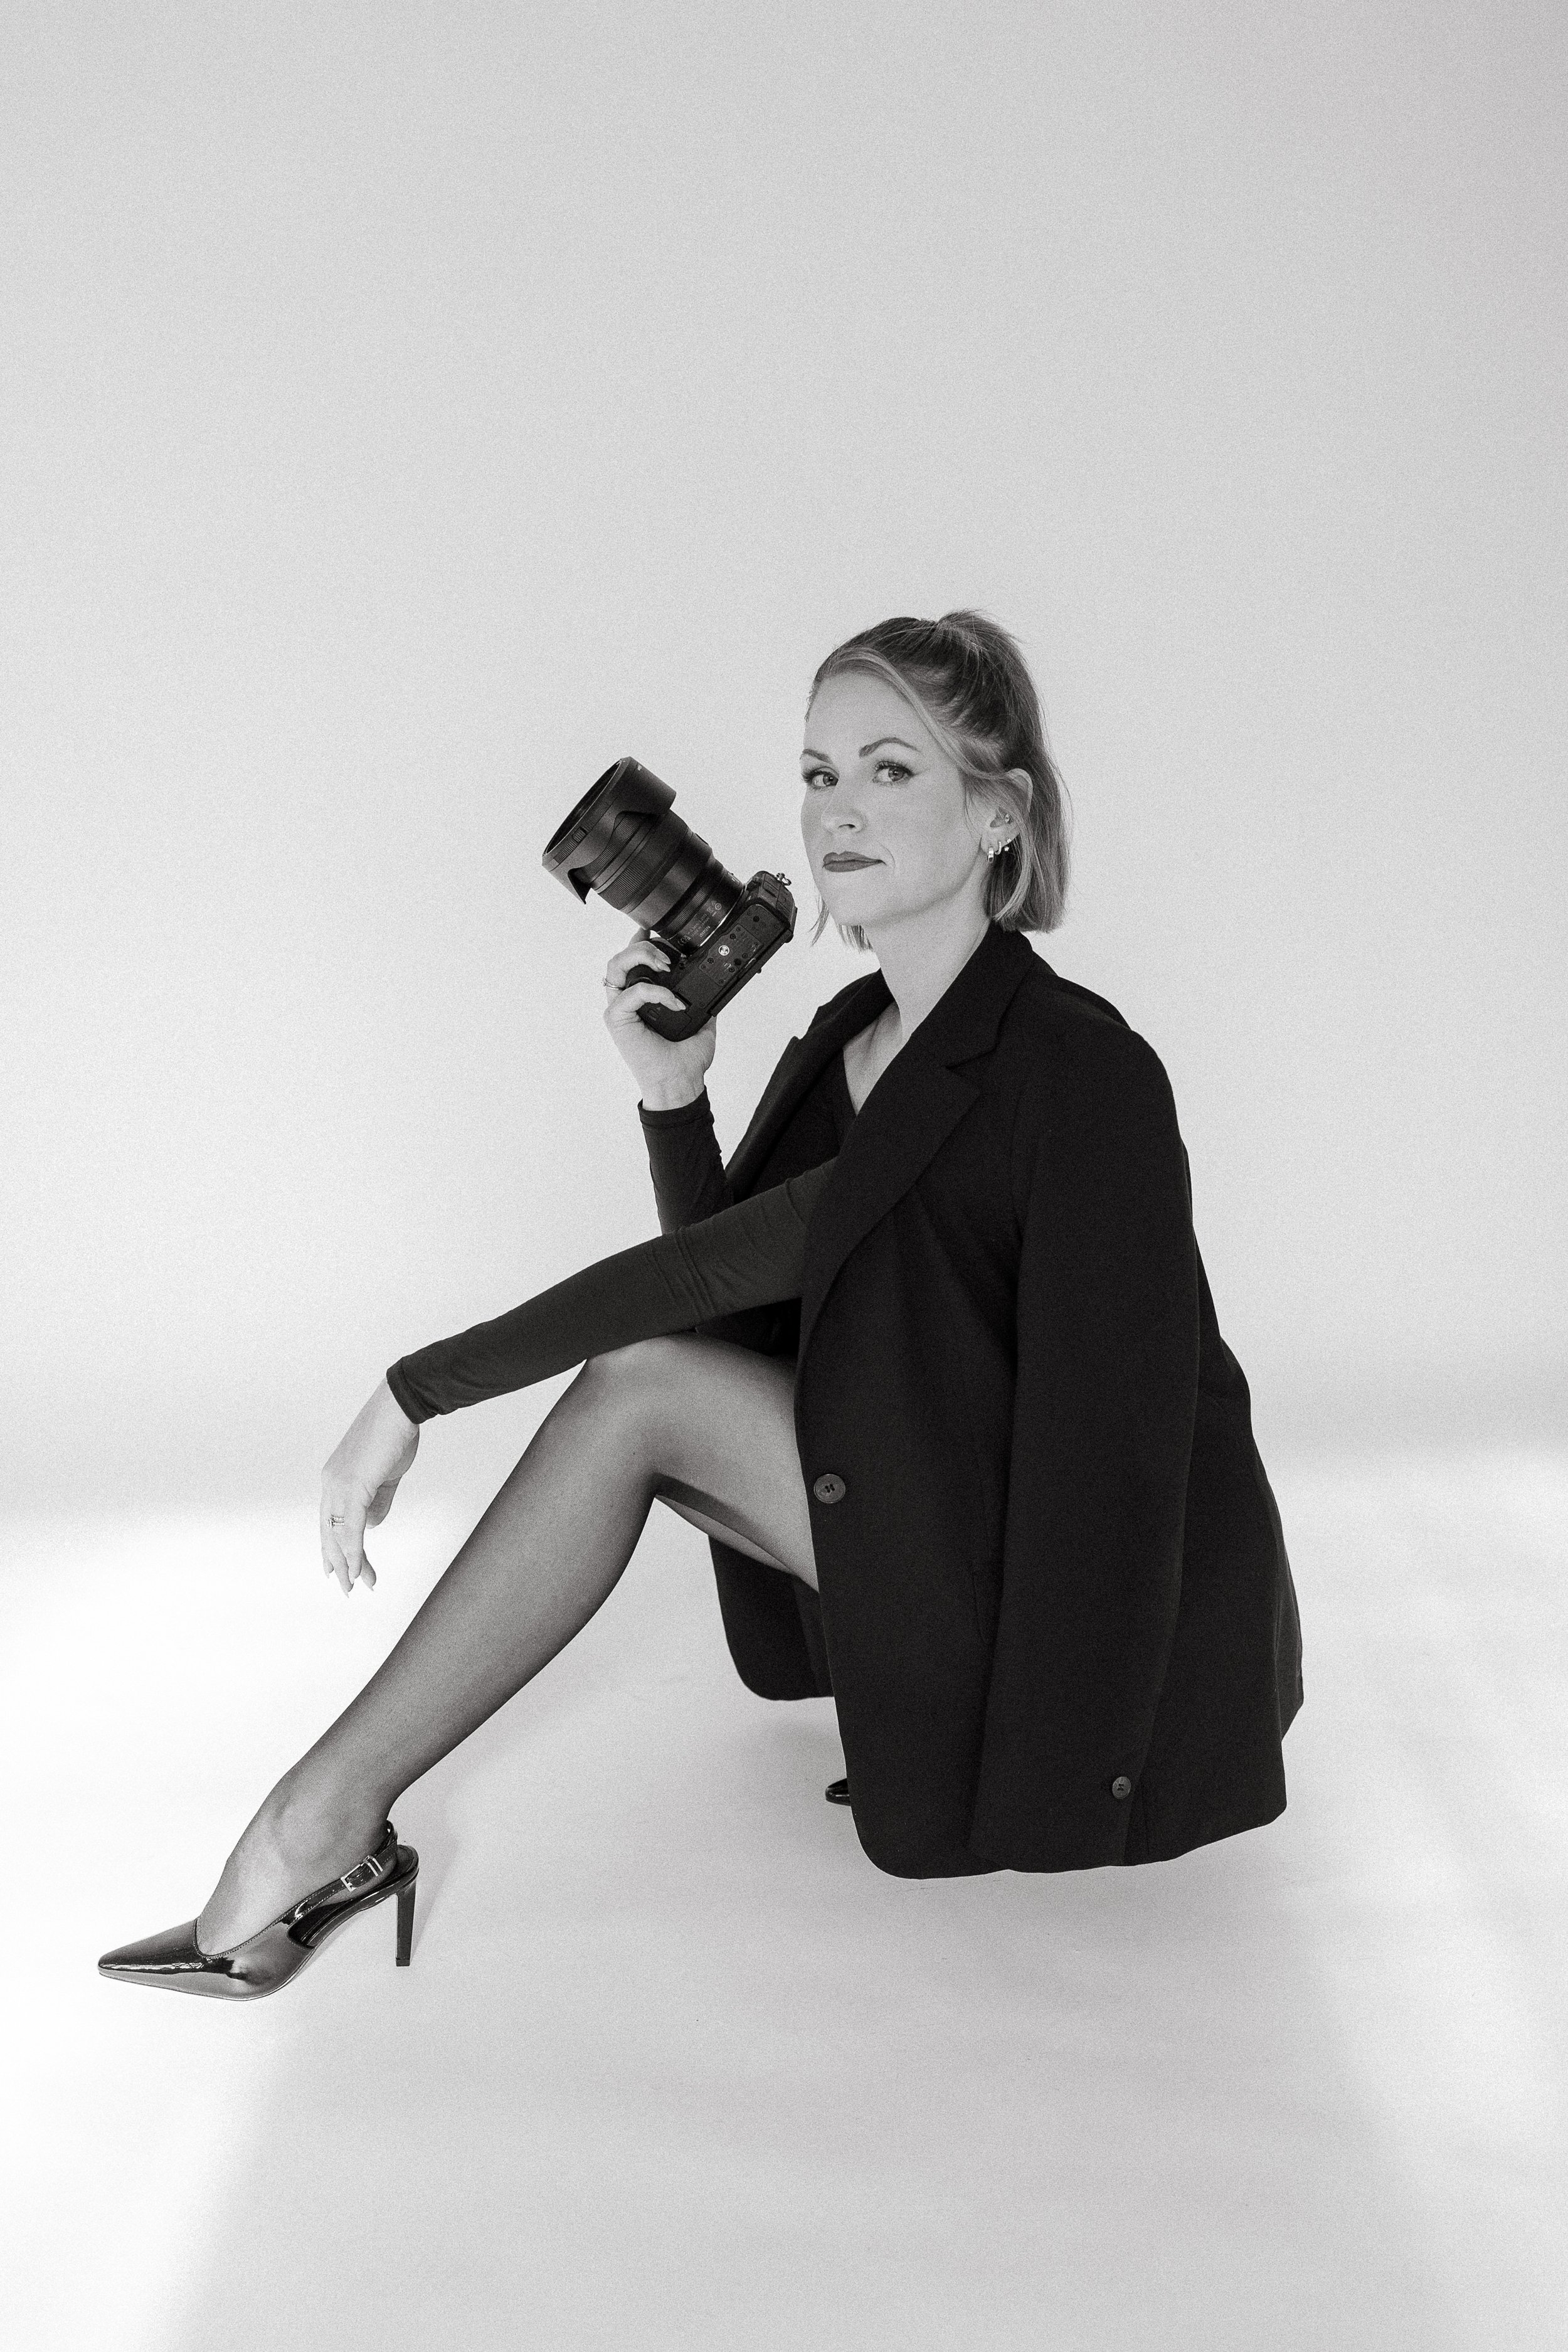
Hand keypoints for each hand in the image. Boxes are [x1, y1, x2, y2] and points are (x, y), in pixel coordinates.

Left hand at [320, 1378, 419, 1595]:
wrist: (400, 1407)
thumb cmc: (396, 1434)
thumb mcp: (387, 1475)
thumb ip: (378, 1501)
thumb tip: (371, 1527)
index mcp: (336, 1479)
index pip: (330, 1522)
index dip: (333, 1548)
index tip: (337, 1571)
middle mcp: (330, 1483)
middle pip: (329, 1533)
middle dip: (339, 1563)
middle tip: (347, 1588)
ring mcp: (338, 1485)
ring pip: (337, 1534)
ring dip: (347, 1563)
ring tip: (354, 1586)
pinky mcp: (352, 1486)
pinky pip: (350, 1528)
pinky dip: (353, 1550)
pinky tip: (356, 1569)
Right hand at [603, 925, 716, 1107]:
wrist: (680, 1082)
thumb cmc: (684, 1058)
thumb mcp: (699, 1020)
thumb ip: (699, 999)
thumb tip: (714, 983)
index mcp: (641, 998)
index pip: (631, 961)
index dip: (638, 941)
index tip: (653, 930)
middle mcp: (626, 1000)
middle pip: (619, 957)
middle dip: (642, 946)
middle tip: (667, 956)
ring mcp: (619, 1009)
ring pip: (614, 967)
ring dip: (640, 958)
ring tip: (665, 966)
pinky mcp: (616, 1020)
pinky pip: (631, 993)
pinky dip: (654, 992)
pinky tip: (673, 1001)